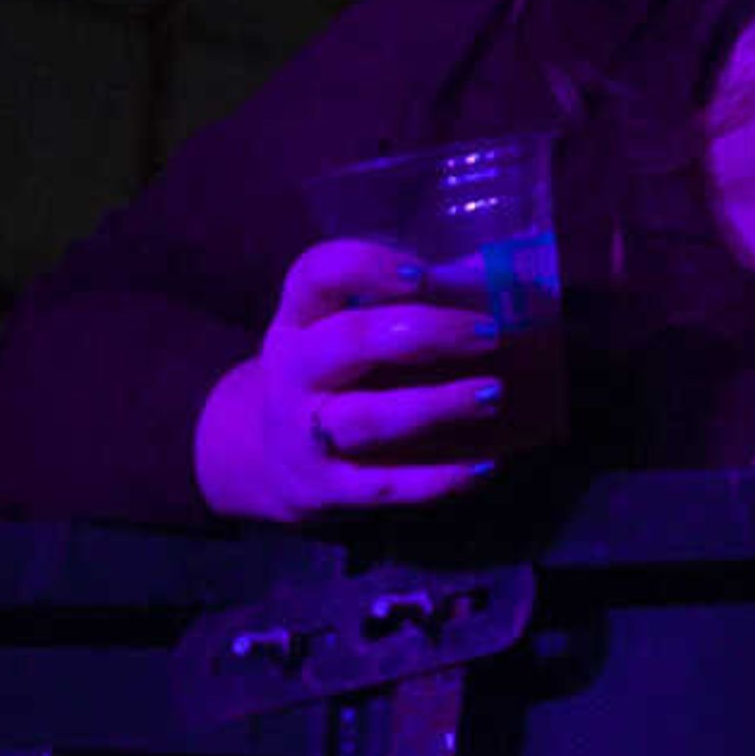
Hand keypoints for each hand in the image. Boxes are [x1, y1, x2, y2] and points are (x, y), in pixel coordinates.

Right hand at [193, 239, 511, 521]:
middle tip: (487, 333)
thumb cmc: (330, 376)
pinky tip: (483, 467)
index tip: (420, 274)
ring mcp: (302, 433)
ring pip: (367, 417)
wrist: (261, 460)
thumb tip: (493, 277)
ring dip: (435, 405)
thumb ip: (400, 305)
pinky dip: (434, 480)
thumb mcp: (337, 332)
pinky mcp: (324, 487)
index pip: (315, 276)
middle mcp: (293, 373)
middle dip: (424, 333)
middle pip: (348, 342)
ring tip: (492, 394)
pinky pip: (381, 485)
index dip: (364, 268)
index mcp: (298, 321)